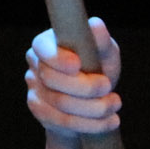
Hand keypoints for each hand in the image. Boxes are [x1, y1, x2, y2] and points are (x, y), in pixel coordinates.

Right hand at [25, 17, 121, 136]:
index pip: (42, 47)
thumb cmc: (99, 67)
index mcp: (47, 43)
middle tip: (109, 88)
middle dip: (84, 87)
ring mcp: (34, 90)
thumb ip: (101, 40)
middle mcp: (36, 65)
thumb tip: (96, 25)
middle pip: (51, 79)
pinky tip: (109, 122)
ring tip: (115, 105)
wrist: (94, 101)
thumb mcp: (104, 53)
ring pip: (59, 103)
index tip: (78, 65)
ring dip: (92, 108)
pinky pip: (61, 122)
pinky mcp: (40, 112)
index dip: (57, 58)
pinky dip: (89, 123)